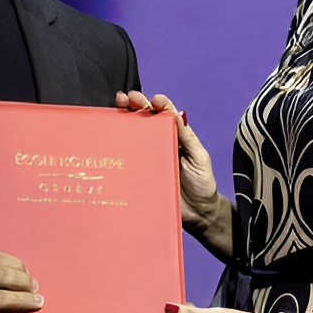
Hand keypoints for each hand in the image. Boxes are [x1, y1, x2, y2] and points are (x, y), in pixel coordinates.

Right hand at [114, 90, 224, 235]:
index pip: (165, 115)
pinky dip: (117, 147)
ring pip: (132, 135)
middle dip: (135, 105)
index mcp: (175, 136)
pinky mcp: (139, 174)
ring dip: (124, 120)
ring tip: (118, 108)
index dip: (158, 104)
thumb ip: (187, 137)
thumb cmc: (202, 184)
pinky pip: (128, 159)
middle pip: (145, 120)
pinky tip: (110, 138)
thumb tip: (176, 113)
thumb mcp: (199, 157)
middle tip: (126, 98)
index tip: (153, 99)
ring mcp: (147, 158)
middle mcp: (159, 144)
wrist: (198, 214)